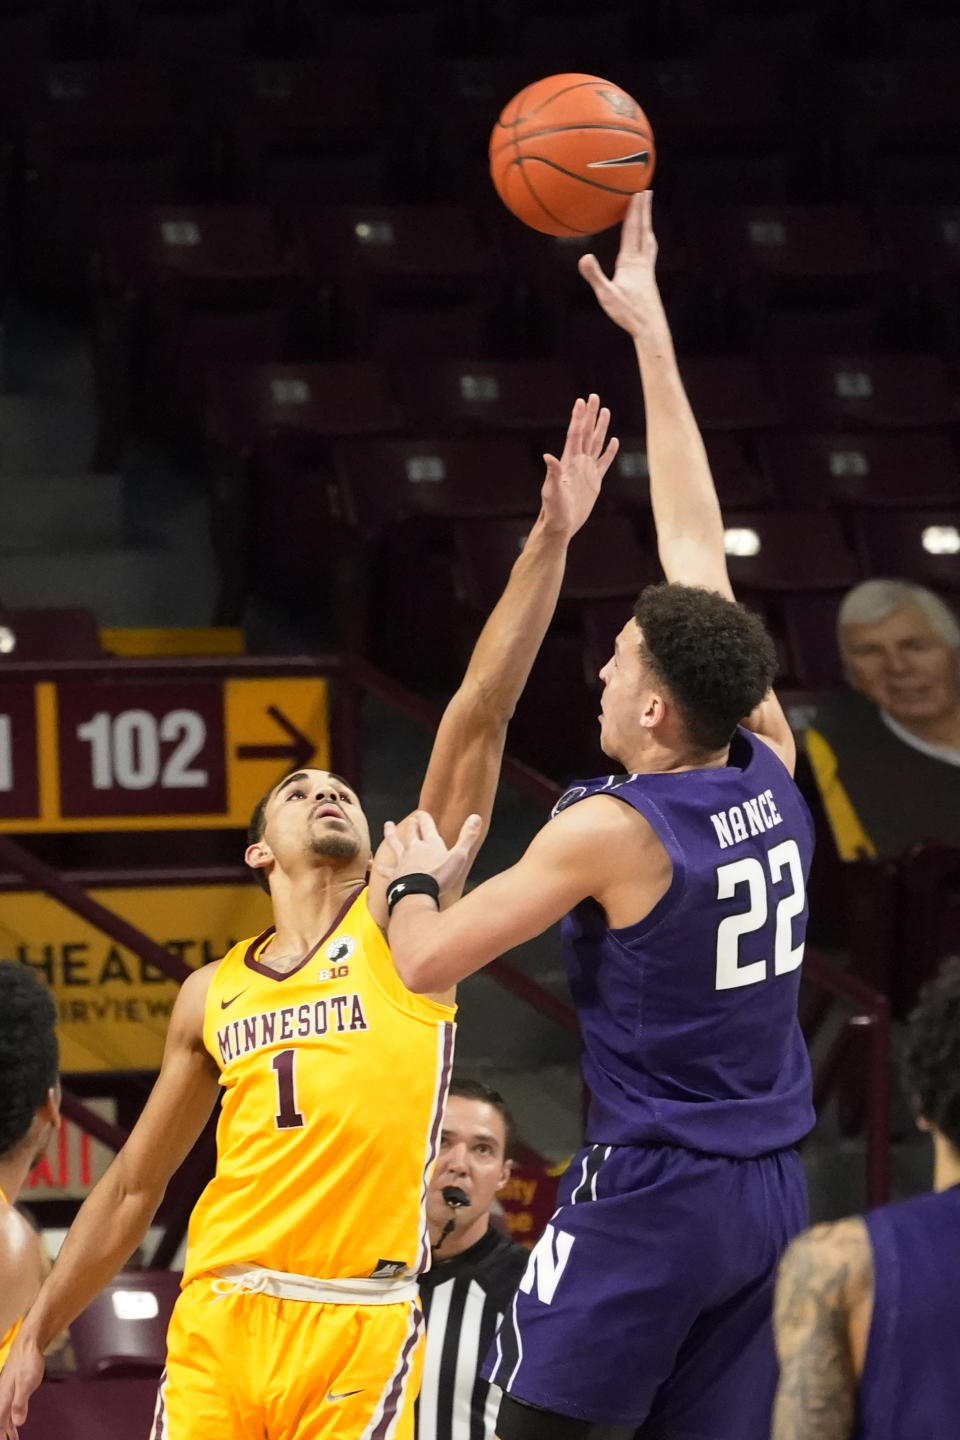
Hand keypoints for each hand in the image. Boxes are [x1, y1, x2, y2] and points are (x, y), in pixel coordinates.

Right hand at [0, 1330, 44, 1439]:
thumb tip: (18, 1422)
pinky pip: (9, 1411)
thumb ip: (20, 1402)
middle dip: (2, 1433)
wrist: (28, 1344)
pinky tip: (14, 1426)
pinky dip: (10, 1422)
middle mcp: (2, 1398)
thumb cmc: (28, 1362)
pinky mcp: (13, 1391)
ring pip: (4, 1418)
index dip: (1, 1434)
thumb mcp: (27, 1382)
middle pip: (0, 1422)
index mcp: (3, 1399)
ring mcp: (7, 1394)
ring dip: (6, 1430)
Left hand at [377, 811, 481, 902]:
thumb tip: (476, 816)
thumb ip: (467, 837)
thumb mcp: (459, 856)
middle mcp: (414, 849)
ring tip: (387, 825)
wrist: (417, 893)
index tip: (422, 813)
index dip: (425, 818)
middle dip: (413, 825)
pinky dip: (380, 867)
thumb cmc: (440, 877)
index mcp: (430, 844)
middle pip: (412, 833)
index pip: (427, 826)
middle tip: (412, 819)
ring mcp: (402, 861)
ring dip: (391, 834)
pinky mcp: (394, 875)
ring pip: (395, 844)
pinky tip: (375, 865)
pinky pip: (385, 869)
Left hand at [540, 393, 618, 538]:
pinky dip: (609, 451)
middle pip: (586, 433)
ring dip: (600, 427)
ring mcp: (587, 470)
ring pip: (596, 443)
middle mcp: (578, 462)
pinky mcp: (594, 481)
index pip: (575, 434)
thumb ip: (552, 473)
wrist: (561, 524)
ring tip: (605, 411)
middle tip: (594, 396)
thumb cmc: (553, 509)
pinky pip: (604, 462)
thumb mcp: (551, 491)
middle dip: (590, 415)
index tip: (581, 401)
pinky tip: (614, 440)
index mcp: (568, 461)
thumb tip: (548, 456)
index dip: (578, 417)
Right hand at [578, 191, 666, 342]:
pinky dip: (647, 241)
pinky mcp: (649, 279)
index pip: (632, 231)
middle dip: (643, 210)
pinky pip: (648, 253)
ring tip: (647, 213)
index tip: (637, 193)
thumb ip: (595, 276)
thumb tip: (584, 256)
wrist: (651, 328)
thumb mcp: (606, 296)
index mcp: (630, 262)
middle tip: (646, 192)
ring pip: (648, 240)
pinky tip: (645, 245)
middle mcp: (642, 262)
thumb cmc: (628, 313)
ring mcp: (647, 270)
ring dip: (647, 224)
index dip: (634, 211)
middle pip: (643, 230)